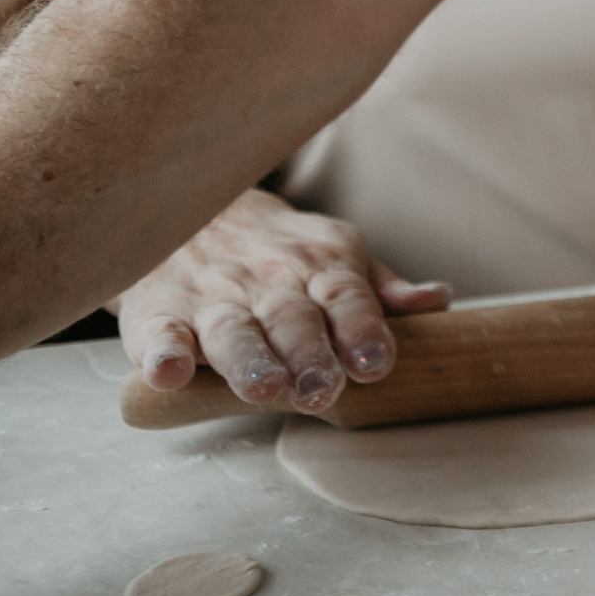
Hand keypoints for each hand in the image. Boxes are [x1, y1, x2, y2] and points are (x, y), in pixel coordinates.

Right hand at [111, 189, 451, 414]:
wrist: (193, 207)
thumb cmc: (282, 251)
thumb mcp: (337, 256)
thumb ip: (381, 289)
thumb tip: (436, 301)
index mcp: (320, 267)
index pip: (346, 297)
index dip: (362, 328)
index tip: (375, 363)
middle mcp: (268, 282)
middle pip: (292, 319)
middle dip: (308, 354)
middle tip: (321, 388)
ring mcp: (211, 298)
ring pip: (231, 331)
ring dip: (248, 359)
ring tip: (264, 388)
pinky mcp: (158, 314)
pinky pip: (159, 334)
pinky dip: (161, 354)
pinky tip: (168, 374)